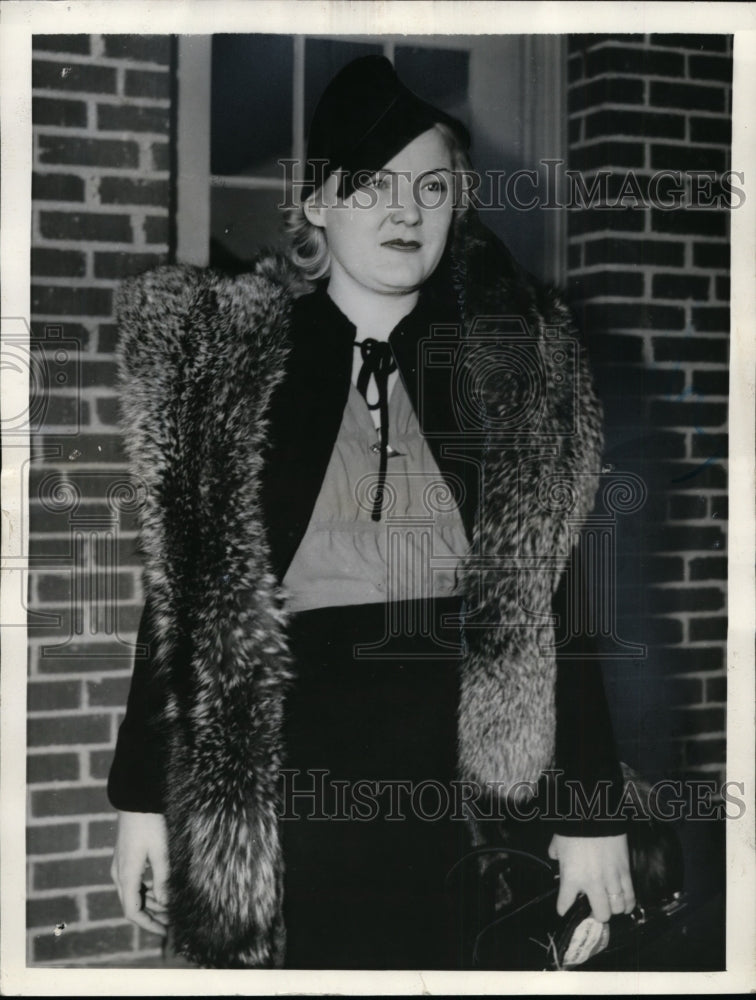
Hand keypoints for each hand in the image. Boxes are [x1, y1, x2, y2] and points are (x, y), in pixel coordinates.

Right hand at [111, 810, 169, 936]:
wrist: (137, 800)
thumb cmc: (150, 823)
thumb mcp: (161, 852)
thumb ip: (163, 879)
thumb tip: (166, 904)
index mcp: (126, 875)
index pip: (132, 911)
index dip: (148, 924)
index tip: (166, 930)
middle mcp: (119, 874)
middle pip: (132, 904)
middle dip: (152, 916)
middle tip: (173, 921)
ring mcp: (121, 866)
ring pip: (133, 893)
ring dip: (151, 903)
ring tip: (171, 907)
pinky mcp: (125, 858)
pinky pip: (134, 882)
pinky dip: (147, 890)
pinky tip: (162, 890)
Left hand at [548, 833, 634, 922]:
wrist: (594, 814)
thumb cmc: (573, 828)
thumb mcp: (558, 843)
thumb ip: (556, 854)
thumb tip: (555, 857)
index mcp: (571, 877)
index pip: (565, 905)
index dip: (564, 909)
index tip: (565, 909)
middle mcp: (591, 883)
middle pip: (601, 914)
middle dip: (598, 915)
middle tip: (595, 909)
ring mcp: (610, 879)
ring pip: (618, 908)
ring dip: (614, 909)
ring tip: (612, 906)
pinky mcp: (625, 871)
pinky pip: (630, 895)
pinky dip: (628, 903)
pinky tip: (626, 904)